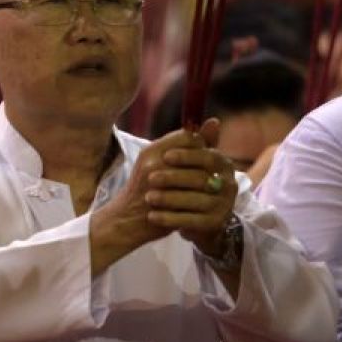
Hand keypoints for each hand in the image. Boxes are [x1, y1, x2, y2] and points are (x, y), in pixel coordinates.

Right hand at [92, 127, 202, 254]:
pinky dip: (205, 197)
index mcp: (152, 149)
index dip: (201, 148)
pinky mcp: (166, 200)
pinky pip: (196, 194)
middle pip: (198, 155)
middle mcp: (154, 160)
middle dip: (209, 167)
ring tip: (211, 190)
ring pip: (201, 175)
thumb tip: (215, 122)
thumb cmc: (146, 190)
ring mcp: (158, 180)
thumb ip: (187, 146)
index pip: (189, 137)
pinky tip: (205, 200)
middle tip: (211, 176)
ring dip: (210, 183)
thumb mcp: (160, 163)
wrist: (126, 219)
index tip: (201, 159)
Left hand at [145, 118, 237, 255]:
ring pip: (195, 201)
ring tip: (148, 198)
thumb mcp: (189, 162)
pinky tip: (152, 216)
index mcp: (223, 164)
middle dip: (173, 178)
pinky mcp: (215, 224)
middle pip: (200, 179)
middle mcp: (228, 184)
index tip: (164, 157)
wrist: (196, 218)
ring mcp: (224, 206)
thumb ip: (193, 143)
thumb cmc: (188, 183)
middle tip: (150, 179)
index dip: (186, 156)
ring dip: (169, 199)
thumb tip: (213, 121)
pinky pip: (191, 221)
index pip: (208, 156)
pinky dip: (170, 219)